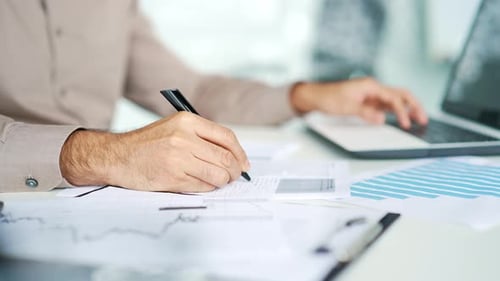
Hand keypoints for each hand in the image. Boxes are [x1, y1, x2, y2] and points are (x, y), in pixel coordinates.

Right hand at [60, 112, 249, 191]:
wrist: (117, 156)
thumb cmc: (148, 143)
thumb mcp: (175, 127)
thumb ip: (201, 136)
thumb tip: (233, 155)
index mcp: (187, 121)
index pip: (226, 137)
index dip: (239, 153)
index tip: (243, 163)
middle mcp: (184, 138)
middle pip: (225, 158)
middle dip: (235, 170)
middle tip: (234, 176)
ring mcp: (178, 158)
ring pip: (217, 175)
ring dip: (223, 181)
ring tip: (219, 181)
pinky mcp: (172, 177)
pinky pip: (202, 186)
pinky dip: (208, 188)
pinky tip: (203, 184)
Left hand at [290, 77, 427, 128]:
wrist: (316, 96)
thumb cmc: (328, 97)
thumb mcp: (346, 107)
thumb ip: (365, 113)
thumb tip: (381, 119)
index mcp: (371, 86)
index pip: (393, 98)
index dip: (402, 111)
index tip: (406, 124)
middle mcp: (374, 89)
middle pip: (401, 94)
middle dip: (414, 105)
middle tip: (424, 118)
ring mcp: (372, 95)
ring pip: (396, 100)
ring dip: (408, 108)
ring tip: (419, 119)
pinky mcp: (369, 102)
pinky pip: (387, 106)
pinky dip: (397, 112)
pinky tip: (402, 119)